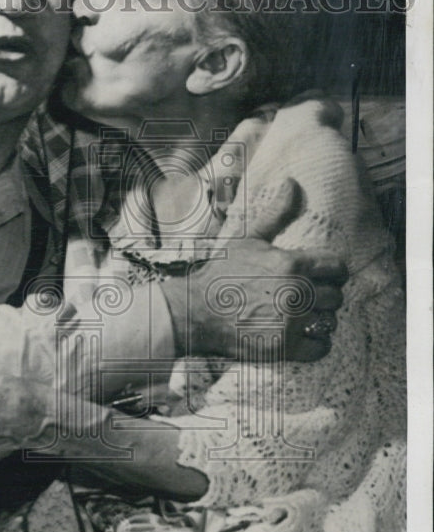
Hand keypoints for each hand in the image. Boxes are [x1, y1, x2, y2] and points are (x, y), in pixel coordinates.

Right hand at [160, 178, 347, 361]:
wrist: (194, 312)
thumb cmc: (220, 274)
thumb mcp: (248, 240)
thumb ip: (277, 214)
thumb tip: (292, 184)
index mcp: (291, 263)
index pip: (337, 268)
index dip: (332, 273)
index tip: (320, 278)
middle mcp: (295, 292)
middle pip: (336, 296)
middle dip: (323, 296)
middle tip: (303, 299)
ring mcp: (290, 322)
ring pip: (329, 321)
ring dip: (319, 320)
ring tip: (298, 317)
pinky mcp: (285, 347)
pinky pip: (321, 347)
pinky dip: (316, 344)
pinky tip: (300, 336)